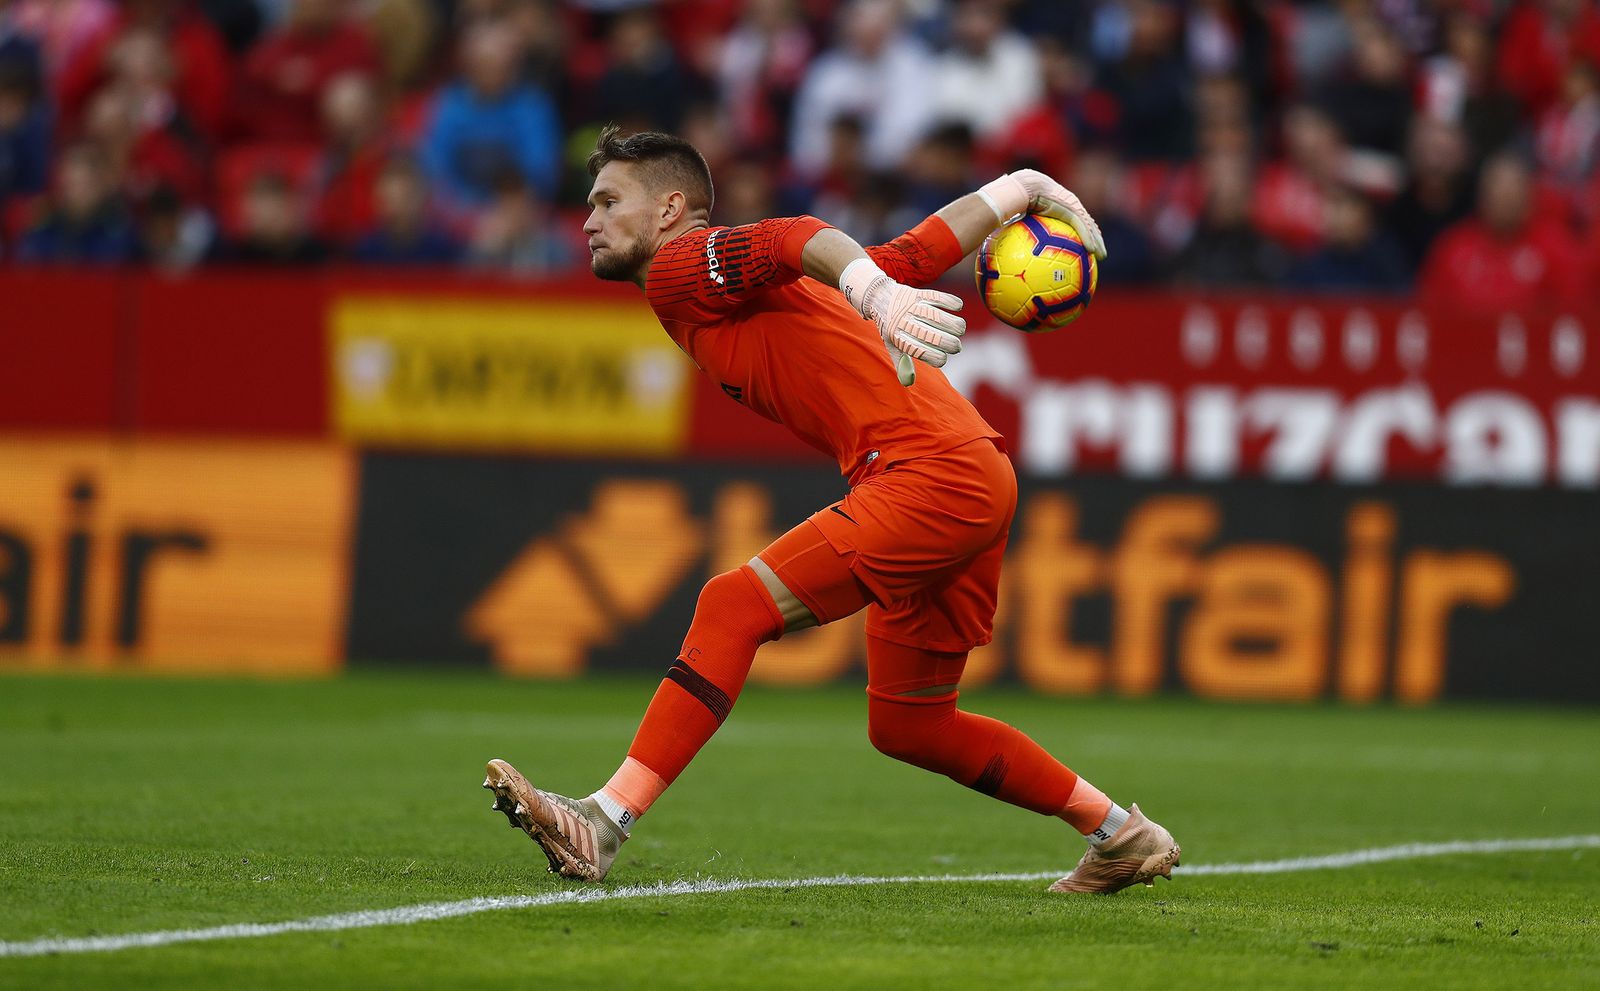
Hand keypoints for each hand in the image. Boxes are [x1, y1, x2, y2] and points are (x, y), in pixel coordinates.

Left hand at [840, 260, 964, 385]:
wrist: (880, 298)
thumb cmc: (891, 327)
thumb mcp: (893, 346)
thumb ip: (902, 364)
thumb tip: (908, 383)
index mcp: (900, 339)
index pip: (925, 354)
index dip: (939, 359)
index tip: (943, 358)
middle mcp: (906, 324)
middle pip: (936, 338)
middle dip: (953, 345)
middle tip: (956, 347)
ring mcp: (913, 308)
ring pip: (941, 318)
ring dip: (956, 326)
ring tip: (960, 330)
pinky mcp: (919, 294)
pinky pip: (940, 297)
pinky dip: (953, 302)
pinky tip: (957, 308)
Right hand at [1010, 168, 1106, 257]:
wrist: (1021, 188)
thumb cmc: (1014, 201)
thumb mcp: (1018, 215)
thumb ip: (1019, 228)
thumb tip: (1006, 246)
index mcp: (1057, 204)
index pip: (1072, 218)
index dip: (1080, 229)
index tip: (1083, 242)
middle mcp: (1068, 204)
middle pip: (1085, 222)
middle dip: (1093, 236)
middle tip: (1097, 251)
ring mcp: (1071, 206)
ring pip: (1089, 227)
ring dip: (1097, 241)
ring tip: (1101, 255)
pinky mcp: (1071, 210)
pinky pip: (1083, 228)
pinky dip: (1089, 239)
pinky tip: (1093, 252)